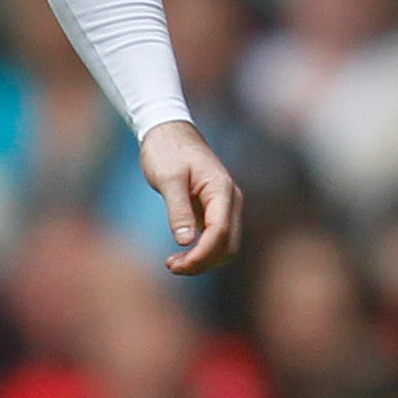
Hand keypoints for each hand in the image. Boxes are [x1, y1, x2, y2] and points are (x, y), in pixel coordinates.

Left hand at [138, 119, 242, 275]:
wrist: (169, 131)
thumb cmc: (167, 150)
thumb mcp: (168, 178)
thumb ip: (178, 208)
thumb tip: (186, 241)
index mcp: (222, 189)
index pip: (220, 232)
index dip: (201, 254)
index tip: (175, 264)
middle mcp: (230, 199)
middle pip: (228, 244)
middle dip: (203, 262)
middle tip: (172, 266)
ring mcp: (225, 205)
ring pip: (225, 245)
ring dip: (204, 260)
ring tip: (174, 264)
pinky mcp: (215, 210)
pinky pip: (217, 238)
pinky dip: (203, 252)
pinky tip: (181, 254)